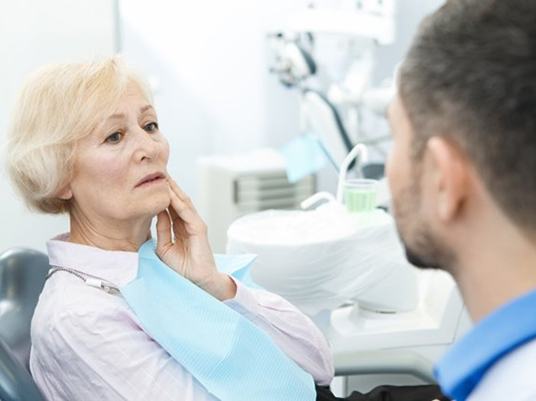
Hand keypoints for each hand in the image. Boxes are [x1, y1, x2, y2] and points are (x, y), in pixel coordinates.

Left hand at [155, 176, 235, 300]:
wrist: (197, 280)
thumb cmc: (182, 268)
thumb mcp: (164, 247)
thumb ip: (162, 230)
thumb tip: (157, 214)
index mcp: (181, 226)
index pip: (171, 206)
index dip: (162, 194)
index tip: (151, 182)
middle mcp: (189, 222)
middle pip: (178, 200)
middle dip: (168, 186)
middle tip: (157, 171)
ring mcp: (195, 224)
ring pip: (183, 202)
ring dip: (173, 189)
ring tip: (164, 176)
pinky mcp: (199, 228)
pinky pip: (187, 212)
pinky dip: (178, 202)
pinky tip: (171, 193)